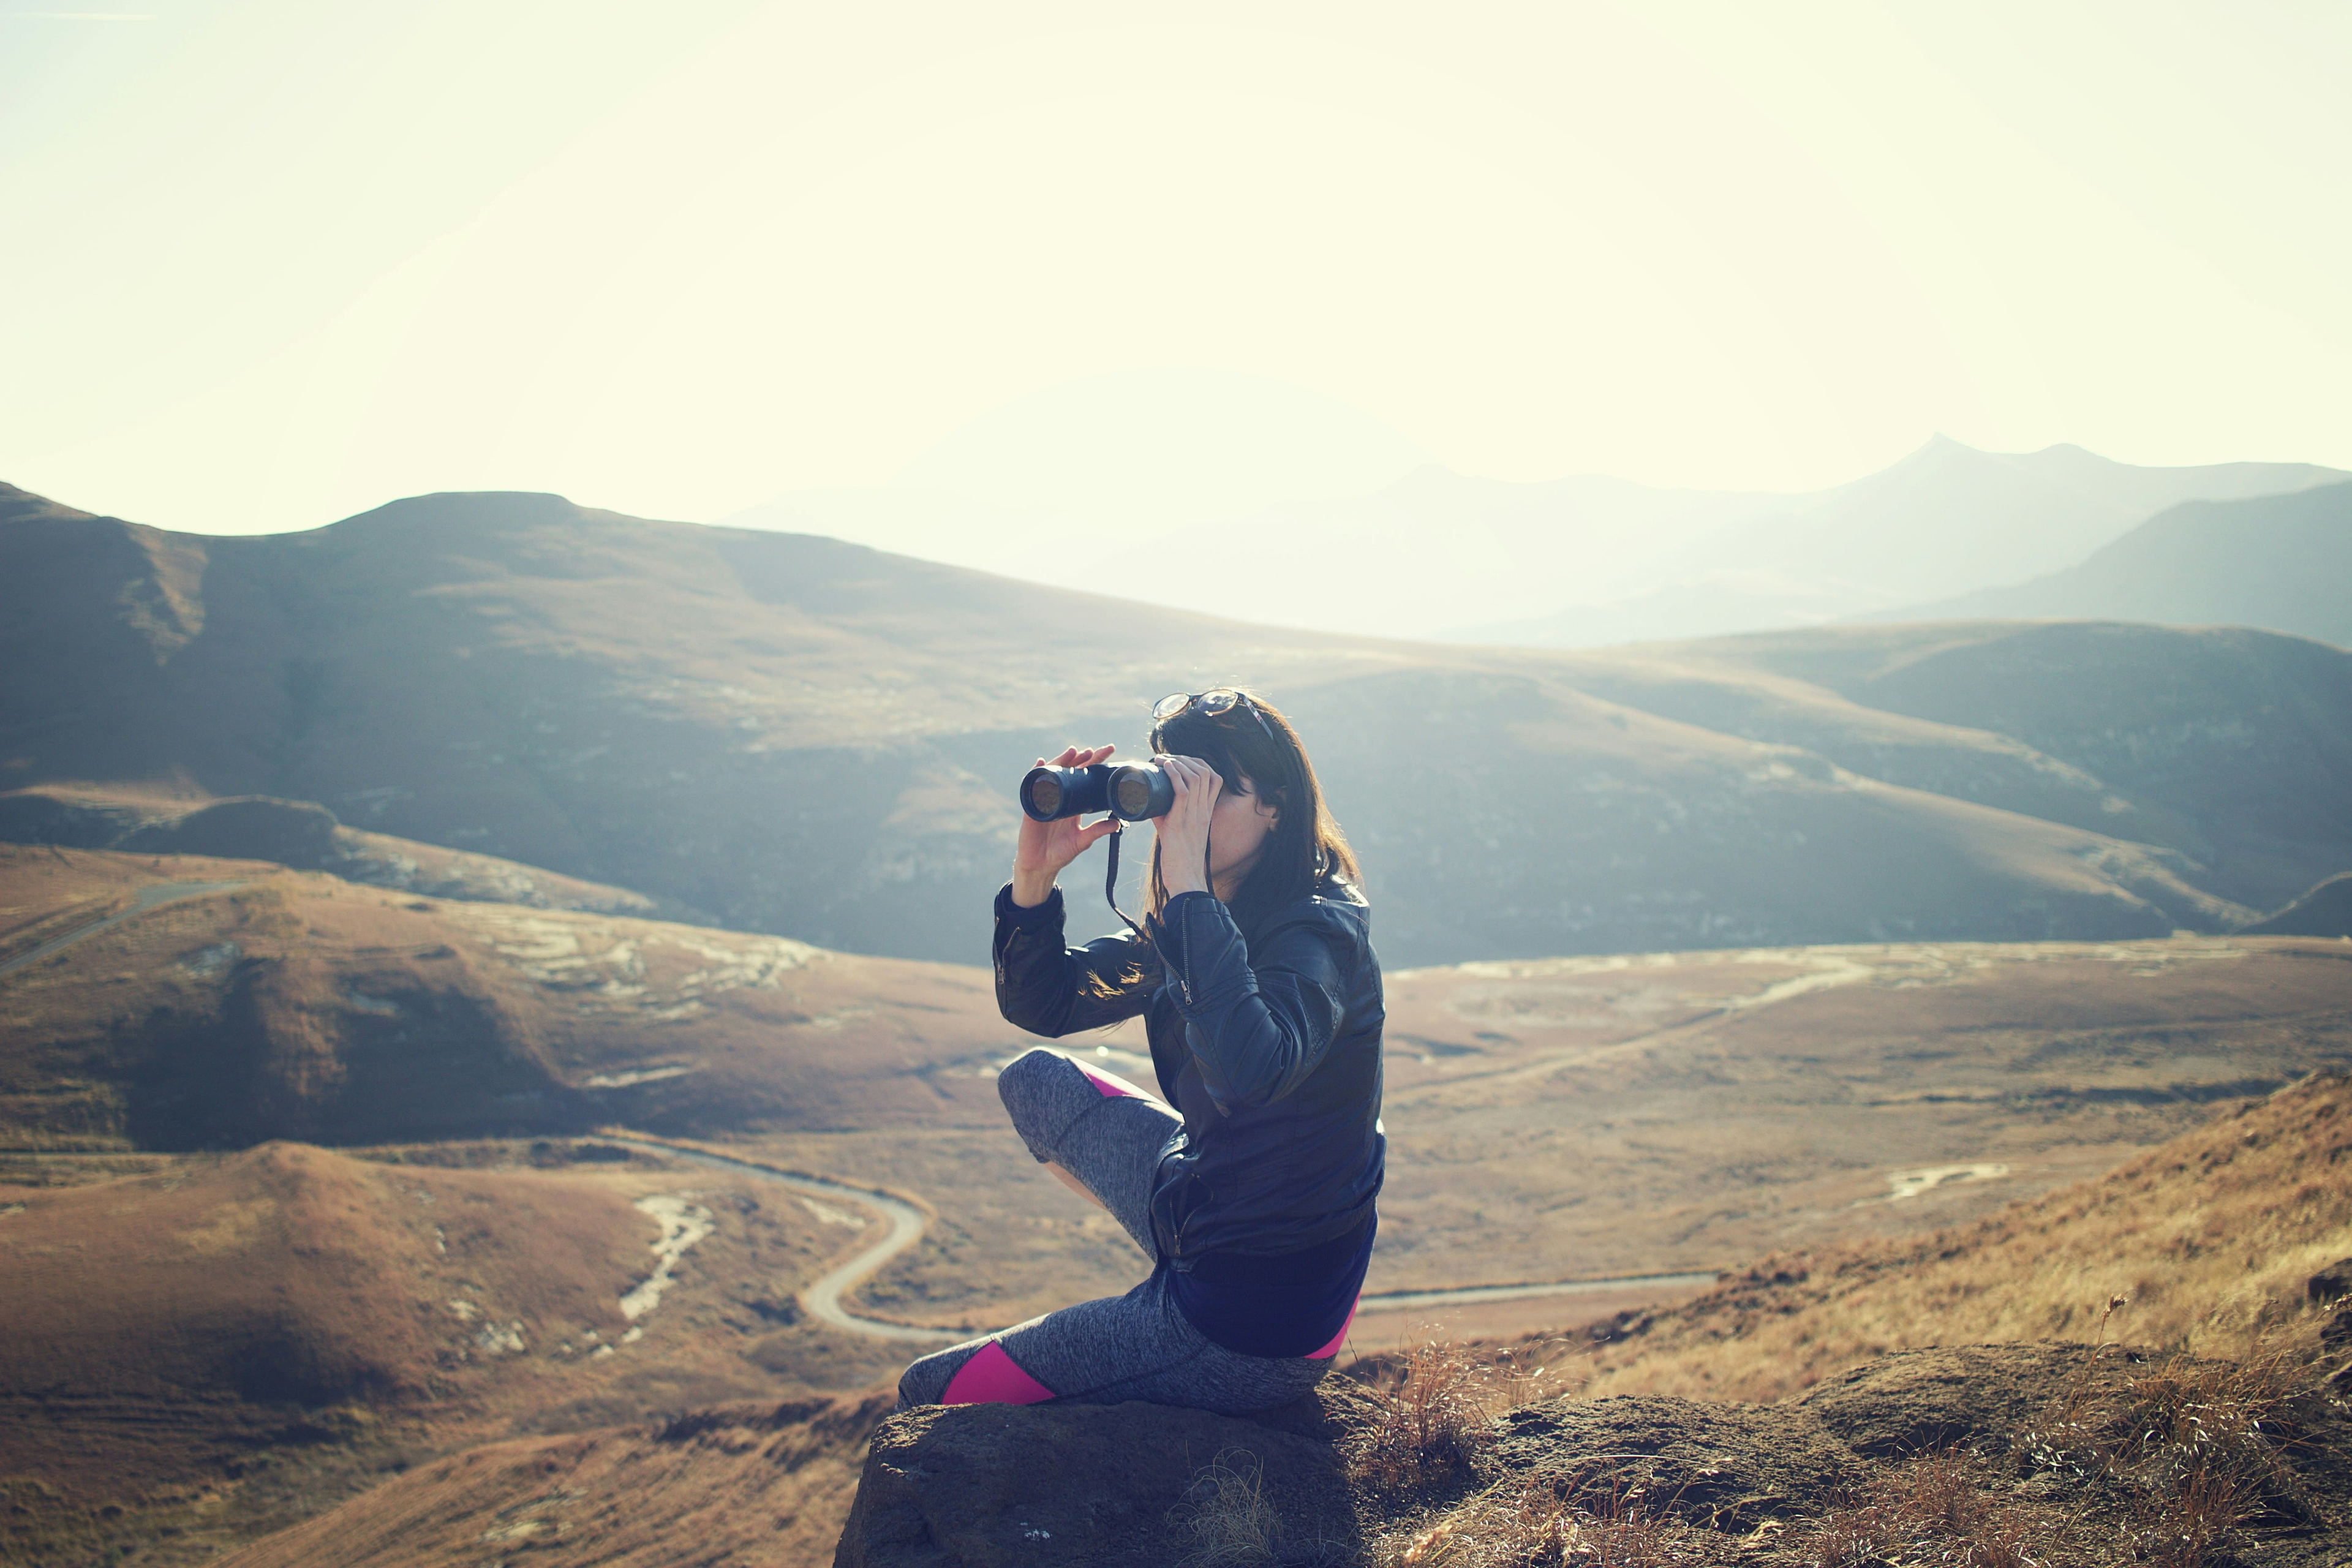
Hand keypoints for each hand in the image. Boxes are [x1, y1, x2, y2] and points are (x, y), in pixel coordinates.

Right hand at [1010, 744, 1120, 906]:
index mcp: (1073, 804)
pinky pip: (1033, 786)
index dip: (1095, 765)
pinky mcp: (1033, 807)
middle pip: (1071, 772)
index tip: (1109, 752)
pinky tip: (1040, 763)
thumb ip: (1097, 830)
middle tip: (1094, 750)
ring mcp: (1045, 800)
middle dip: (1081, 759)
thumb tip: (1117, 823)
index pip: (1086, 779)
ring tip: (1073, 752)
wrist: (1040, 865)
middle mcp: (1060, 798)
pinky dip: (1036, 773)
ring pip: (1054, 774)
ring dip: (1062, 761)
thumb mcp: (1082, 840)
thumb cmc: (1060, 853)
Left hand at [1149, 754, 1221, 898]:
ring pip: (1196, 777)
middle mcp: (1203, 811)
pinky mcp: (1180, 823)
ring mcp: (1194, 816)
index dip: (1198, 763)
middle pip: (1205, 771)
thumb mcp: (1178, 830)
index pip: (1215, 777)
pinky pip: (1183, 791)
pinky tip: (1165, 767)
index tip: (1179, 760)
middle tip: (1167, 758)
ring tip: (1163, 759)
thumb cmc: (1180, 859)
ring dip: (1178, 762)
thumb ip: (1167, 815)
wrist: (1185, 881)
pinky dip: (1174, 775)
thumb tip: (1148, 801)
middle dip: (1186, 758)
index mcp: (1206, 812)